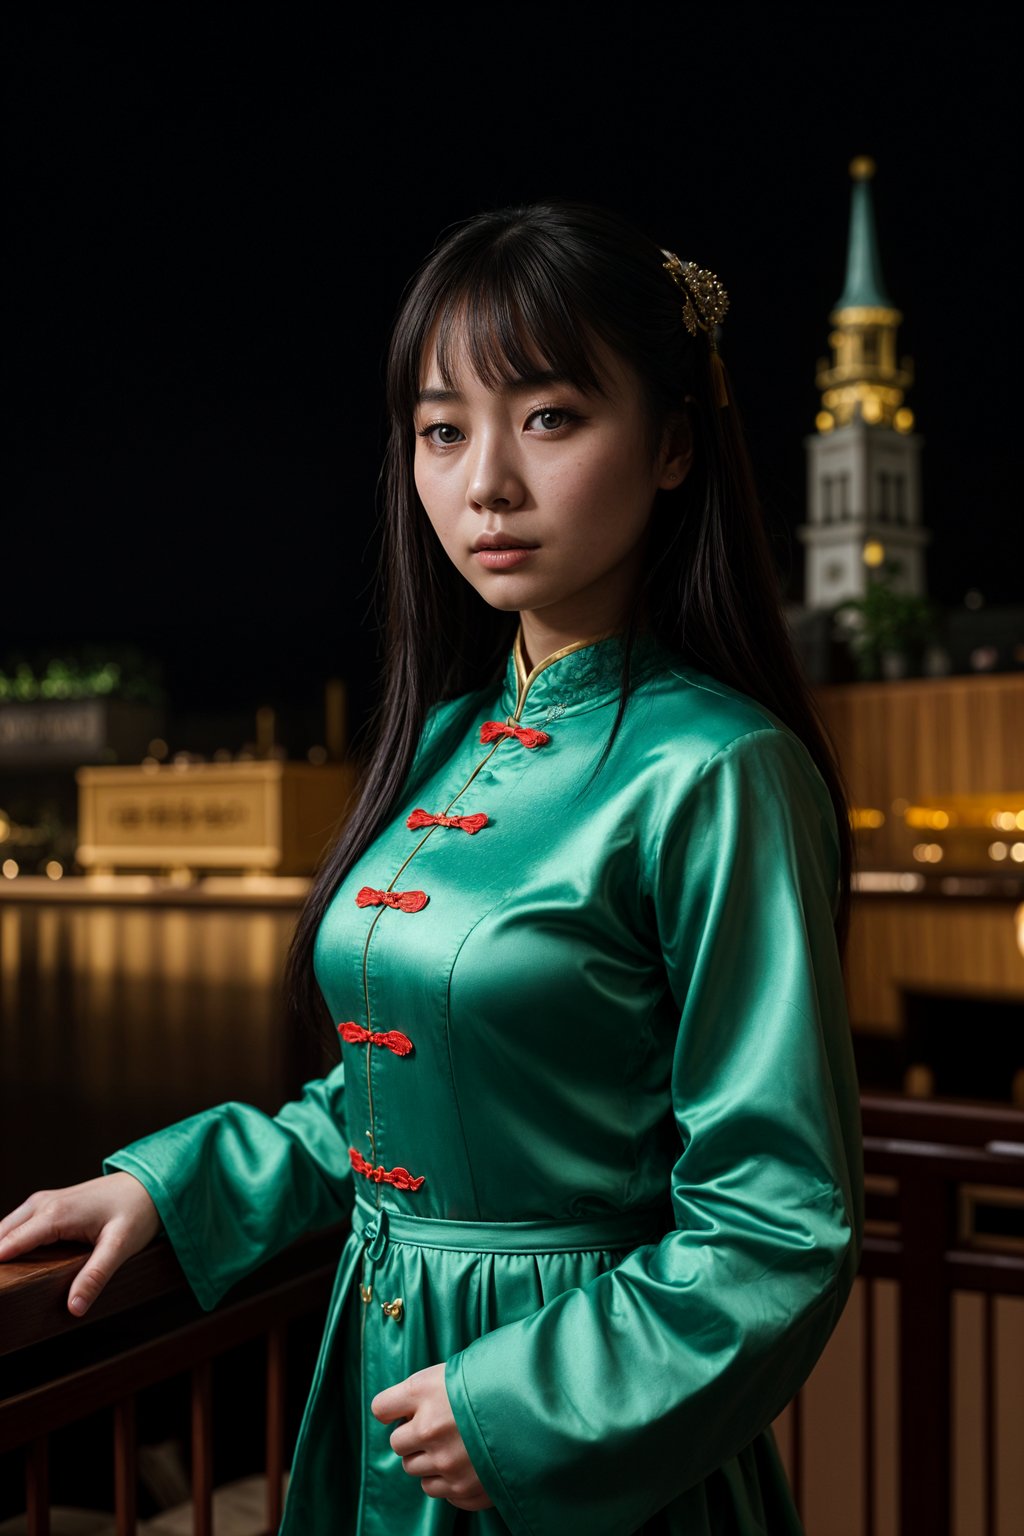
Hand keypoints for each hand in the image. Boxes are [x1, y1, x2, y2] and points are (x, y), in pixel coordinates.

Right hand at [0, 1171, 161, 1316]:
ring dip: (0, 1248)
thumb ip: (96, 1276)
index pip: (9, 1244)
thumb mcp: (120, 1246)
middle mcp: (44, 1204)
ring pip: (7, 1228)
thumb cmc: (137, 1212)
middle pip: (2, 1235)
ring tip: (5, 1277)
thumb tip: (74, 1307)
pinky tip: (10, 1260)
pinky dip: (9, 1240)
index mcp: (56, 1215)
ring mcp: (45, 1201)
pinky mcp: (49, 1204)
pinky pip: (18, 1224)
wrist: (150, 1184)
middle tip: (3, 1287)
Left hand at [370, 1362, 493, 1510]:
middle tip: (438, 1427)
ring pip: (414, 1470)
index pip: (382, 1407)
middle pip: (397, 1443)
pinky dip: (447, 1480)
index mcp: (426, 1391)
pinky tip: (467, 1463)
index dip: (392, 1409)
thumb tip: (413, 1402)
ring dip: (428, 1460)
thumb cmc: (506, 1380)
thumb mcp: (466, 1367)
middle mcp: (429, 1428)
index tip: (404, 1409)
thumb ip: (435, 1387)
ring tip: (456, 1445)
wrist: (547, 1409)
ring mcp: (446, 1462)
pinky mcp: (463, 1489)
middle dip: (412, 1436)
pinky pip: (437, 1491)